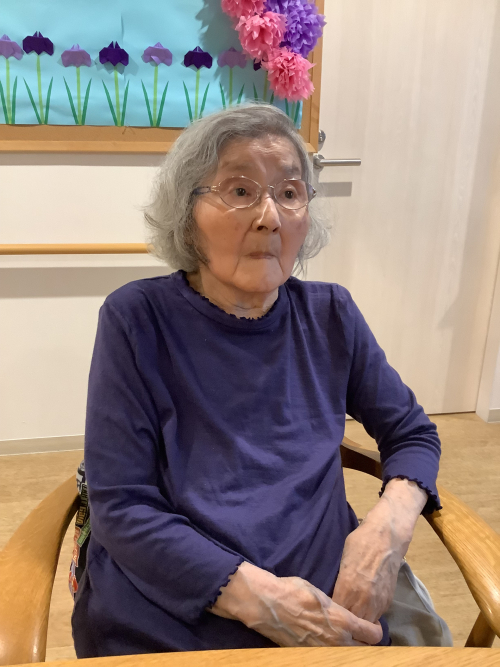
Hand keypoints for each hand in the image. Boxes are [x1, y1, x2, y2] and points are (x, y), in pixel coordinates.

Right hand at [209, 561, 382, 646]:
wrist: (268, 605)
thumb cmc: (294, 592)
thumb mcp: (321, 595)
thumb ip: (338, 609)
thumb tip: (346, 615)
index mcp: (343, 621)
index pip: (373, 635)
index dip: (376, 630)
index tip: (373, 626)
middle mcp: (337, 642)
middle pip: (364, 652)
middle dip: (366, 646)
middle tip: (362, 638)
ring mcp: (323, 653)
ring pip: (348, 658)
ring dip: (350, 652)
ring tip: (347, 643)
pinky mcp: (310, 657)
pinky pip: (330, 659)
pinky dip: (334, 655)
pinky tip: (330, 647)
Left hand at [332, 477, 427, 622]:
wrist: (388, 537)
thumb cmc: (361, 543)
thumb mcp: (343, 560)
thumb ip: (340, 582)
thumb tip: (335, 593)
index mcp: (347, 587)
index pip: (336, 611)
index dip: (330, 612)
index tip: (327, 608)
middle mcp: (363, 599)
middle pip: (351, 622)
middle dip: (344, 619)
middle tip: (338, 613)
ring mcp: (378, 602)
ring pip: (365, 623)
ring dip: (358, 619)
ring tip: (351, 612)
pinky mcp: (388, 601)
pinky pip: (376, 616)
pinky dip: (369, 614)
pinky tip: (364, 606)